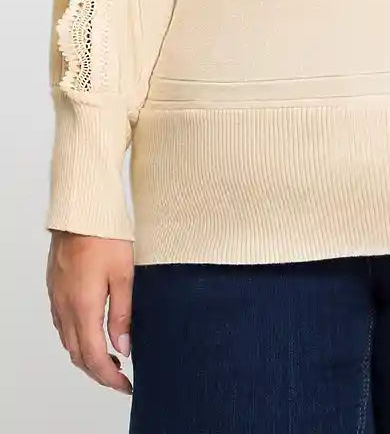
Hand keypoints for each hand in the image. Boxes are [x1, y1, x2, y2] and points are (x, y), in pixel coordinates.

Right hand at [46, 229, 133, 393]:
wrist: (81, 211)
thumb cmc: (105, 236)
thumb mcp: (124, 274)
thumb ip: (123, 314)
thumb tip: (124, 347)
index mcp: (83, 307)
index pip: (94, 357)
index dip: (110, 377)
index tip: (125, 386)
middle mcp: (65, 308)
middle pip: (78, 355)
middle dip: (99, 372)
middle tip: (120, 378)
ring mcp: (57, 299)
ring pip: (68, 342)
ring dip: (87, 356)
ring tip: (111, 358)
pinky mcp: (56, 290)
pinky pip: (63, 325)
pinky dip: (77, 339)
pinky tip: (92, 333)